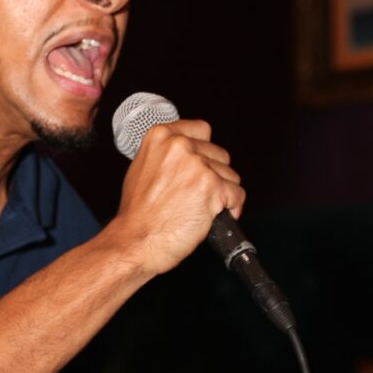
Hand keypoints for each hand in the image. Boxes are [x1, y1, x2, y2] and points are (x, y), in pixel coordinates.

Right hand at [110, 119, 244, 279]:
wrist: (134, 242)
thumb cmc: (136, 216)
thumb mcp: (141, 170)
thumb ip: (165, 156)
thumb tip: (187, 157)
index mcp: (161, 136)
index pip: (201, 130)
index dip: (204, 152)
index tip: (201, 166)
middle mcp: (180, 146)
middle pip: (219, 155)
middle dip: (214, 176)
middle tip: (195, 197)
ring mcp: (198, 165)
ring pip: (230, 176)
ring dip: (222, 194)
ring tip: (199, 210)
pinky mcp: (212, 187)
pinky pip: (237, 195)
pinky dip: (231, 209)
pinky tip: (213, 218)